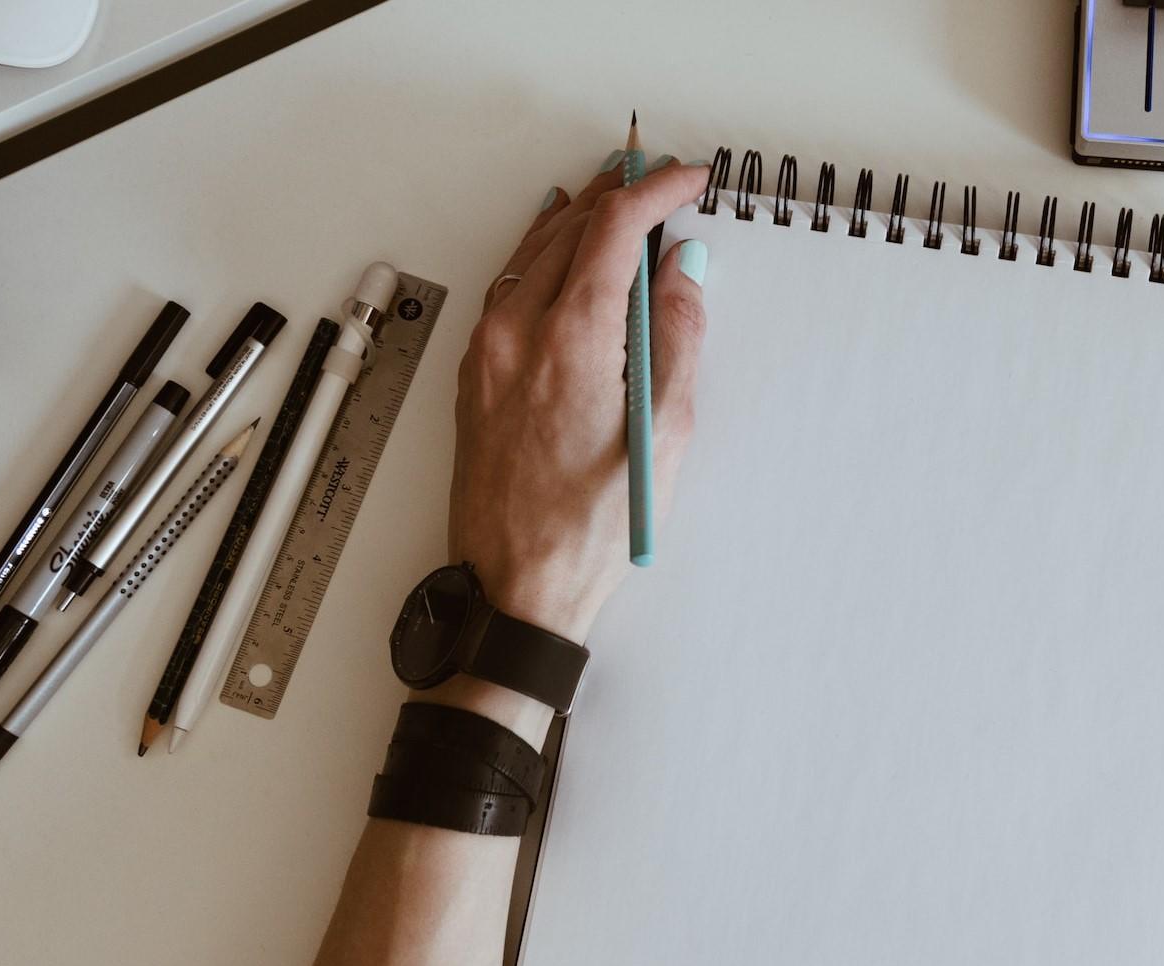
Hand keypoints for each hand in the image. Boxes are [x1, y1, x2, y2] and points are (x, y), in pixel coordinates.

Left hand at [451, 157, 710, 644]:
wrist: (516, 587)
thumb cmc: (591, 528)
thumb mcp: (665, 433)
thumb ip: (678, 339)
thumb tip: (683, 273)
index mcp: (571, 340)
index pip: (614, 228)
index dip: (657, 191)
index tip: (688, 179)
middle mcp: (518, 334)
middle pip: (569, 228)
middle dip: (618, 193)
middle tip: (659, 179)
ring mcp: (488, 353)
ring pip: (532, 253)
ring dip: (577, 218)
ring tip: (615, 199)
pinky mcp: (475, 375)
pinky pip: (507, 287)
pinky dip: (540, 254)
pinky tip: (556, 249)